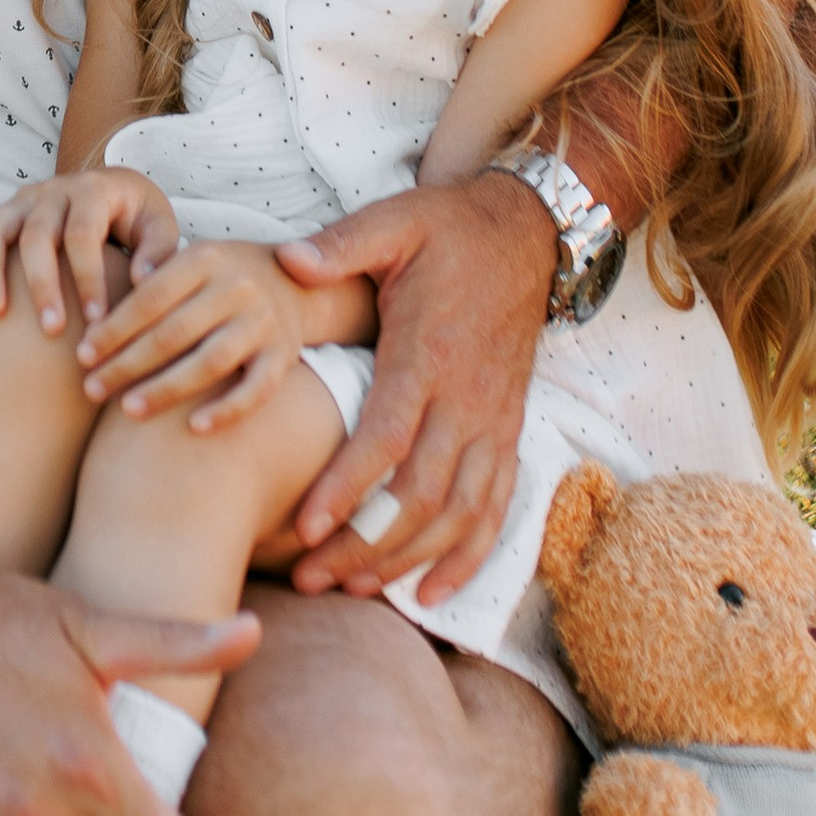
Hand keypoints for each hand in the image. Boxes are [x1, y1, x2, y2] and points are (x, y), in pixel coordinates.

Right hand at [0, 164, 178, 335]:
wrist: (112, 186)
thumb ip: (158, 252)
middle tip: (52, 329)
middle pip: (37, 234)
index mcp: (93, 190)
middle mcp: (52, 190)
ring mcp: (23, 200)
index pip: (84, 234)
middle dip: (41, 284)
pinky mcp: (5, 213)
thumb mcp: (159, 226)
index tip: (96, 321)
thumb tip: (144, 281)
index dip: (88, 277)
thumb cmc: (138, 217)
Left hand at [74, 234, 304, 429]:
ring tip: (127, 410)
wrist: (294, 280)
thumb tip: (89, 331)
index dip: (113, 329)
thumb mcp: (187, 265)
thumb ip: (148, 287)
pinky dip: (226, 410)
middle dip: (127, 364)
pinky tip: (194, 429)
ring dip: (165, 389)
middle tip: (90, 389)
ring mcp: (263, 322)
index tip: (81, 356)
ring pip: (209, 362)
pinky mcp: (285, 354)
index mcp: (204, 259)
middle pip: (174, 333)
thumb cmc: (217, 279)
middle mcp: (237, 287)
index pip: (149, 297)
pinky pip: (256, 389)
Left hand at [275, 174, 552, 603]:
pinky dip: (468, 557)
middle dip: (362, 544)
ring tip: (349, 589)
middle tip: (308, 577)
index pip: (388, 437)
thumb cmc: (449, 231)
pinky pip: (497, 509)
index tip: (304, 525)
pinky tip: (431, 593)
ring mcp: (494, 422)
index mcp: (430, 354)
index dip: (347, 487)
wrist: (526, 235)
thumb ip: (341, 246)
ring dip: (406, 560)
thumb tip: (288, 261)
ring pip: (458, 515)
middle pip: (419, 495)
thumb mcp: (394, 221)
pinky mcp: (509, 432)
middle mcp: (468, 400)